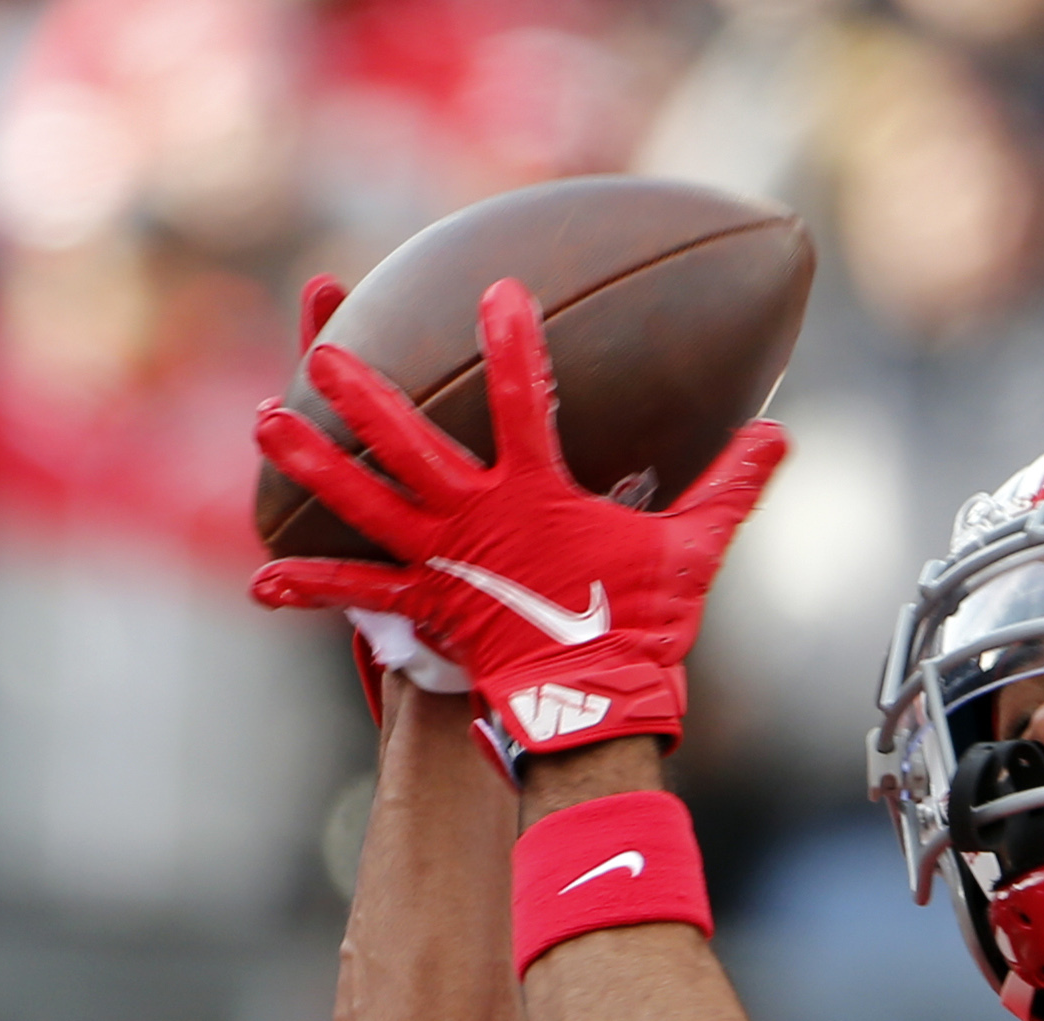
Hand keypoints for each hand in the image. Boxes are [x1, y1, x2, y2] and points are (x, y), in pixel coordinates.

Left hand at [251, 277, 784, 751]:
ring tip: (267, 421)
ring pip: (363, 501)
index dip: (512, 341)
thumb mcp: (694, 549)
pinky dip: (312, 587)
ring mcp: (442, 561)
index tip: (499, 292)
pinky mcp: (424, 608)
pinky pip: (359, 593)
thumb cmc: (644, 625)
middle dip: (364, 392)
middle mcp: (477, 517)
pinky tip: (262, 580)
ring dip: (312, 463)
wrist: (597, 706)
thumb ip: (729, 486)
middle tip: (325, 351)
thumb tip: (781, 437)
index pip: (523, 399)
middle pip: (409, 442)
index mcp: (540, 493)